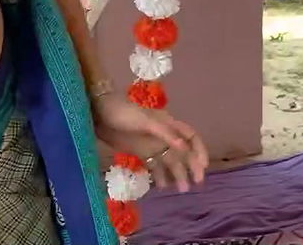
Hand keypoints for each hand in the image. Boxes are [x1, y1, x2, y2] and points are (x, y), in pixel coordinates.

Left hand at [93, 96, 207, 191]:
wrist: (99, 113)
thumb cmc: (123, 113)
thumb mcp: (144, 121)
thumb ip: (164, 133)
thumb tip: (183, 147)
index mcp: (168, 124)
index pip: (191, 136)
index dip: (199, 150)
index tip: (203, 166)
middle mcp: (163, 135)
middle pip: (182, 152)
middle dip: (191, 166)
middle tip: (195, 183)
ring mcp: (151, 144)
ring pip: (169, 161)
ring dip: (177, 174)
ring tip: (182, 190)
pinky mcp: (140, 152)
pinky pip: (154, 165)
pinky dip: (159, 175)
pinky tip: (162, 187)